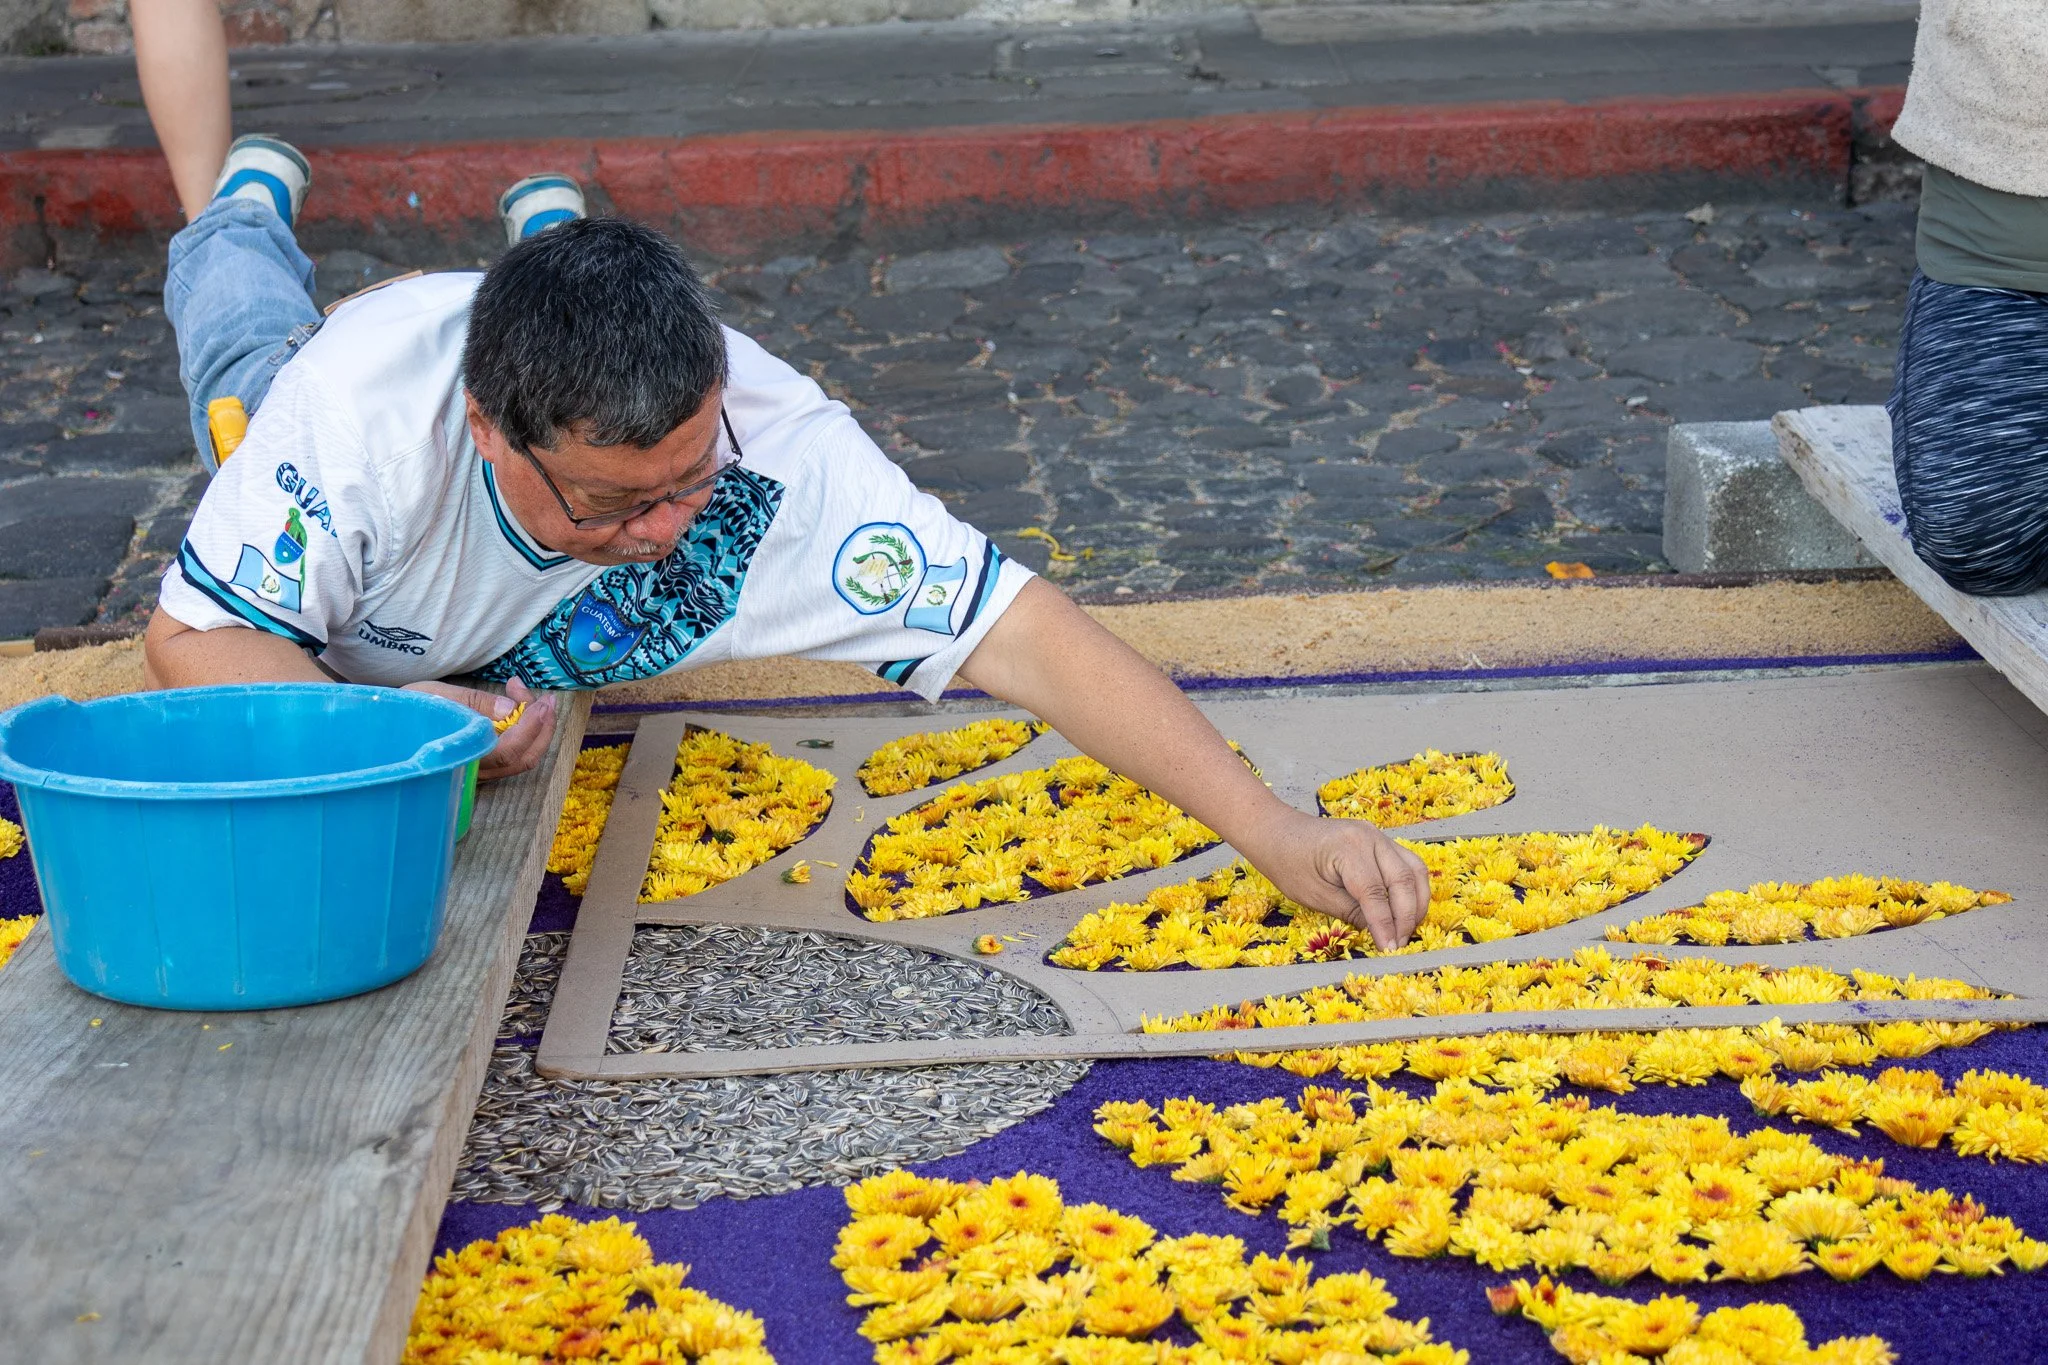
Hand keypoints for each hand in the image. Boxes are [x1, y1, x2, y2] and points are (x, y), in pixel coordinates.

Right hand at [404, 676, 557, 781]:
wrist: (382, 728)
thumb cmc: (404, 712)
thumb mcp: (434, 696)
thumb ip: (472, 702)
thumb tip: (509, 709)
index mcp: (459, 756)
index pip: (508, 750)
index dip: (530, 727)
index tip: (541, 702)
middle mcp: (471, 771)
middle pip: (523, 759)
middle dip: (543, 728)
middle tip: (548, 699)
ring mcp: (476, 772)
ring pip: (521, 760)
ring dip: (537, 730)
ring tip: (536, 699)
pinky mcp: (478, 766)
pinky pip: (511, 755)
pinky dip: (524, 733)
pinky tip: (517, 708)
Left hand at [1239, 807, 1431, 951]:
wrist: (1278, 833)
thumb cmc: (1289, 863)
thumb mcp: (1314, 895)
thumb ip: (1351, 913)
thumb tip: (1383, 934)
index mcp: (1348, 848)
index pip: (1376, 892)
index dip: (1386, 924)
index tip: (1390, 950)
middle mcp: (1370, 836)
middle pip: (1403, 880)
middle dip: (1406, 916)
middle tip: (1400, 944)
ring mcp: (1379, 836)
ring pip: (1415, 871)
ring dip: (1417, 902)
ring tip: (1407, 930)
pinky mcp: (1381, 841)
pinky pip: (1408, 865)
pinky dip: (1412, 889)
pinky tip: (1406, 910)